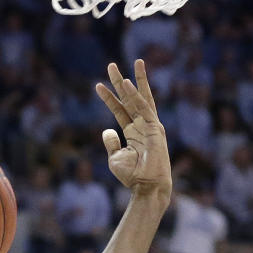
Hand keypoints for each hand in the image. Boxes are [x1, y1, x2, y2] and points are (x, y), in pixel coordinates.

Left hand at [95, 60, 171, 199]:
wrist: (146, 186)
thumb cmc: (133, 175)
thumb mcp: (115, 157)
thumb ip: (111, 142)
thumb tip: (106, 130)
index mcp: (134, 131)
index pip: (119, 109)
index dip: (109, 97)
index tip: (97, 85)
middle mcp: (142, 125)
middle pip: (130, 98)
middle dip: (121, 82)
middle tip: (111, 65)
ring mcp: (150, 125)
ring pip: (140, 98)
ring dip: (132, 81)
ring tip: (126, 65)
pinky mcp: (155, 128)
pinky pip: (144, 107)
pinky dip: (136, 95)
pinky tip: (127, 83)